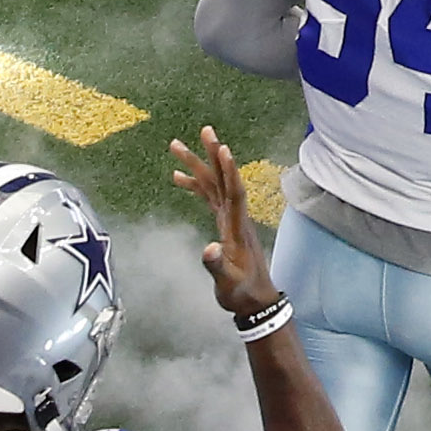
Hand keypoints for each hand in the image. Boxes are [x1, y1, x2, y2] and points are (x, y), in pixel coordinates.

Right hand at [173, 128, 287, 333]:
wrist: (253, 300)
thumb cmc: (241, 291)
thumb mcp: (228, 283)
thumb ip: (217, 266)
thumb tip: (207, 249)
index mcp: (238, 227)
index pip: (235, 192)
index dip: (231, 171)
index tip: (224, 149)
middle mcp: (235, 217)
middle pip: (224, 179)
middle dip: (212, 154)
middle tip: (204, 130)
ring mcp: (229, 218)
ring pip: (214, 184)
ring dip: (198, 164)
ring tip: (176, 146)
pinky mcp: (223, 223)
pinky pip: (208, 196)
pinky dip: (194, 185)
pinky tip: (177, 177)